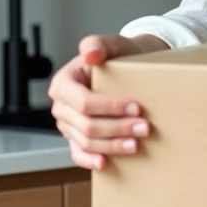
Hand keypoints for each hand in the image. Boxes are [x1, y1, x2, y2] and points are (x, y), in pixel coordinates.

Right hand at [47, 33, 169, 169]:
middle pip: (86, 125)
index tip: (136, 107)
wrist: (130, 70)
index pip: (83, 101)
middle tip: (145, 128)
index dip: (109, 107)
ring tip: (137, 143)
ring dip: (112, 145)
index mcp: (64, 82)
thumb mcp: (114, 44)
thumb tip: (90, 53)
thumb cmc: (121, 57)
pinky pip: (78, 154)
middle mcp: (61, 105)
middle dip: (117, 128)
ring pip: (86, 141)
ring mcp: (67, 124)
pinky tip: (105, 163)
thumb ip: (99, 44)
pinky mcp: (76, 138)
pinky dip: (90, 160)